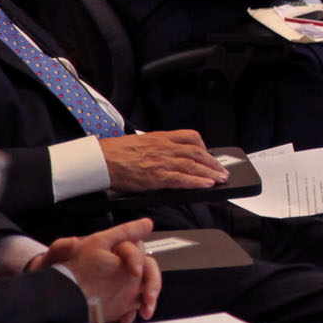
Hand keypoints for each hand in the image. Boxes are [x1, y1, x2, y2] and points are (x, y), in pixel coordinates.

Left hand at [28, 219, 160, 322]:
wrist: (47, 295)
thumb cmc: (52, 272)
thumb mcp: (52, 260)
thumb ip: (60, 248)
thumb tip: (73, 241)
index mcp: (106, 247)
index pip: (130, 246)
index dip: (135, 257)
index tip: (134, 272)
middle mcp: (119, 261)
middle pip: (147, 265)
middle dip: (151, 281)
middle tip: (147, 298)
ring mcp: (121, 280)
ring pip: (145, 283)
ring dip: (149, 296)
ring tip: (145, 312)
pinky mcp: (119, 297)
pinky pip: (135, 301)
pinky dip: (135, 311)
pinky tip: (126, 320)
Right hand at [98, 131, 228, 192]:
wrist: (100, 160)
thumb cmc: (115, 152)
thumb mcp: (141, 142)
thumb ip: (157, 146)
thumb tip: (168, 153)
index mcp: (161, 137)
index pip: (191, 137)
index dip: (203, 146)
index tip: (209, 154)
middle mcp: (165, 147)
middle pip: (197, 153)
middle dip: (213, 163)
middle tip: (222, 171)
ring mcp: (162, 161)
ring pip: (193, 166)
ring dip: (210, 173)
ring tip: (220, 179)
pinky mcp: (156, 176)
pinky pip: (182, 179)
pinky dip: (196, 182)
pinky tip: (206, 185)